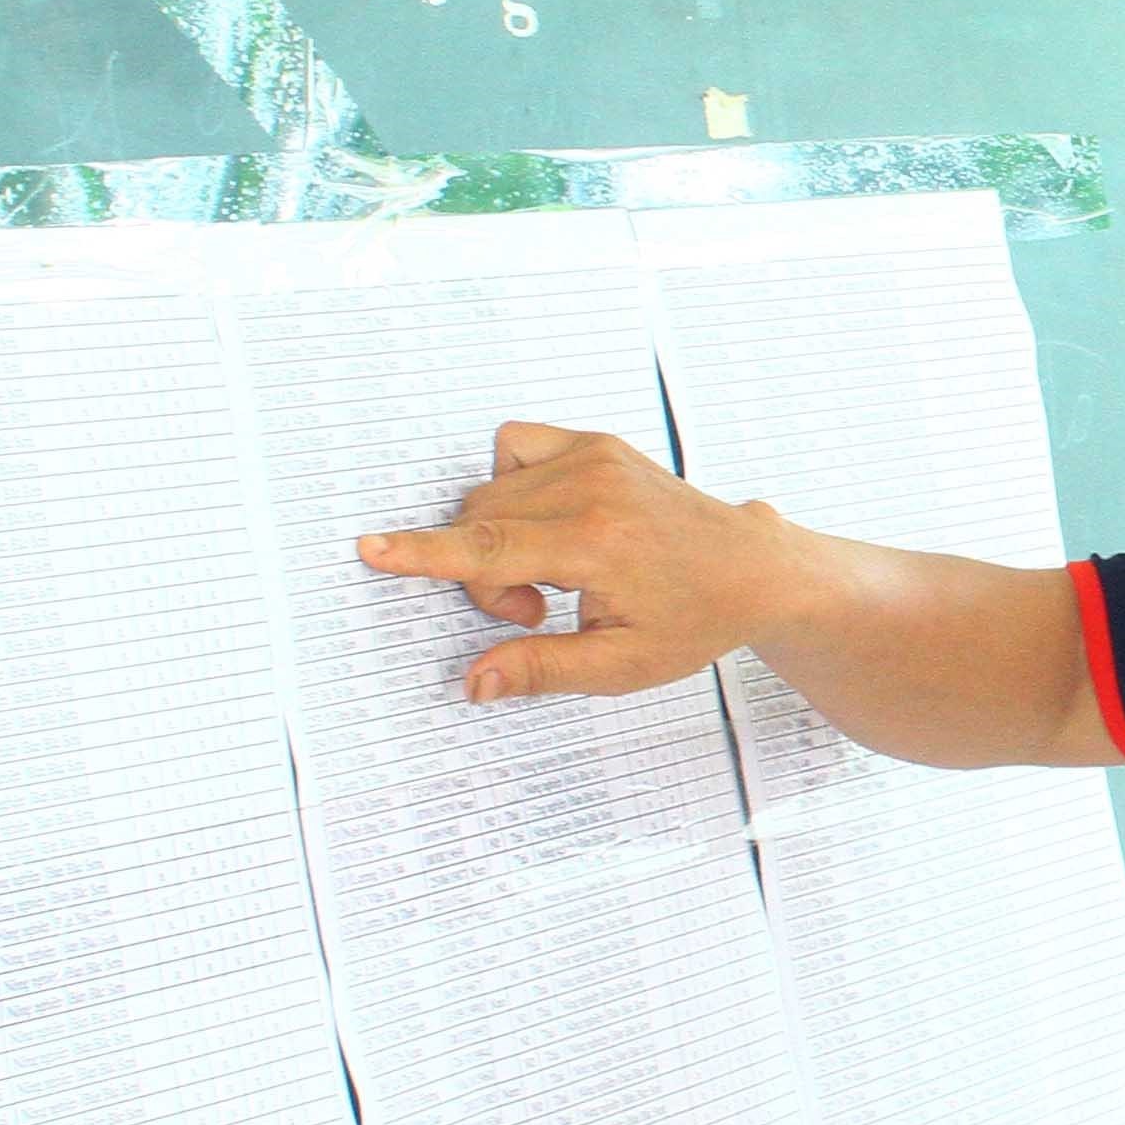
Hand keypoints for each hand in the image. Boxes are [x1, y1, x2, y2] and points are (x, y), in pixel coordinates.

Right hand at [352, 421, 803, 703]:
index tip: (372, 548)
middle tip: (537, 610)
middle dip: (486, 577)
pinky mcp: (597, 442)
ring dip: (498, 536)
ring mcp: (595, 457)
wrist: (752, 566)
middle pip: (477, 524)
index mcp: (597, 543)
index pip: (486, 548)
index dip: (422, 553)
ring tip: (553, 573)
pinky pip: (513, 448)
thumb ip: (542, 669)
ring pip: (489, 491)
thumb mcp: (623, 664)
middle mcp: (592, 488)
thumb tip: (475, 682)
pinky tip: (547, 524)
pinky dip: (511, 487)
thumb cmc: (696, 618)